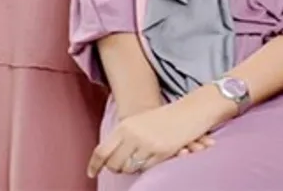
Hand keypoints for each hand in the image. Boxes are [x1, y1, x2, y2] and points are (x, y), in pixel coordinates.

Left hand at [87, 96, 215, 177]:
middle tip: (124, 164)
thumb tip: (107, 158)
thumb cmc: (164, 117)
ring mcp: (146, 144)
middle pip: (114, 164)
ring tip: (141, 157)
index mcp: (125, 125)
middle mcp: (133, 135)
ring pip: (129, 168)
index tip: (91, 173)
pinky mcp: (159, 151)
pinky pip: (145, 168)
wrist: (190, 110)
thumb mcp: (139, 122)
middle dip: (117, 168)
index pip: (102, 151)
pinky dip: (147, 165)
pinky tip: (154, 155)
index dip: (95, 165)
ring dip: (132, 167)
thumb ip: (123, 136)